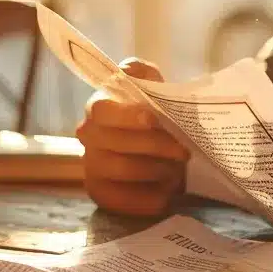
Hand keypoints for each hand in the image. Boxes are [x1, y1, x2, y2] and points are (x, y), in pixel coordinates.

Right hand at [75, 59, 189, 215]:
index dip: (126, 115)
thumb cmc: (155, 113)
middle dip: (155, 146)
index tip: (153, 119)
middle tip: (184, 150)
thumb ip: (143, 74)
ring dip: (157, 170)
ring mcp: (91, 167)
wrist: (160, 146)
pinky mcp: (101, 194)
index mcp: (98, 107)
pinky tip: (167, 190)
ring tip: (177, 169)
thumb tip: (132, 71)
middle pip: (116, 143)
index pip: (101, 110)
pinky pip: (125, 200)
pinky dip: (151, 196)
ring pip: (123, 171)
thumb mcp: (152, 86)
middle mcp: (88, 137)